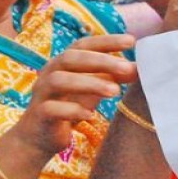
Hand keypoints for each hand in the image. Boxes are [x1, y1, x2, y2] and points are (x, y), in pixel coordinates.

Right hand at [10, 34, 136, 156]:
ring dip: (89, 83)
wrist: (40, 137)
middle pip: (71, 58)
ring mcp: (41, 93)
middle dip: (100, 61)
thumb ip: (112, 78)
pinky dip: (72, 110)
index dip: (106, 41)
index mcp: (63, 63)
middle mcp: (49, 72)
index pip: (83, 44)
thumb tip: (138, 68)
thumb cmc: (68, 107)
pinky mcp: (39, 115)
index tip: (131, 41)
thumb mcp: (92, 90)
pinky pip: (52, 109)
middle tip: (127, 68)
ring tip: (115, 92)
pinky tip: (91, 115)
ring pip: (60, 80)